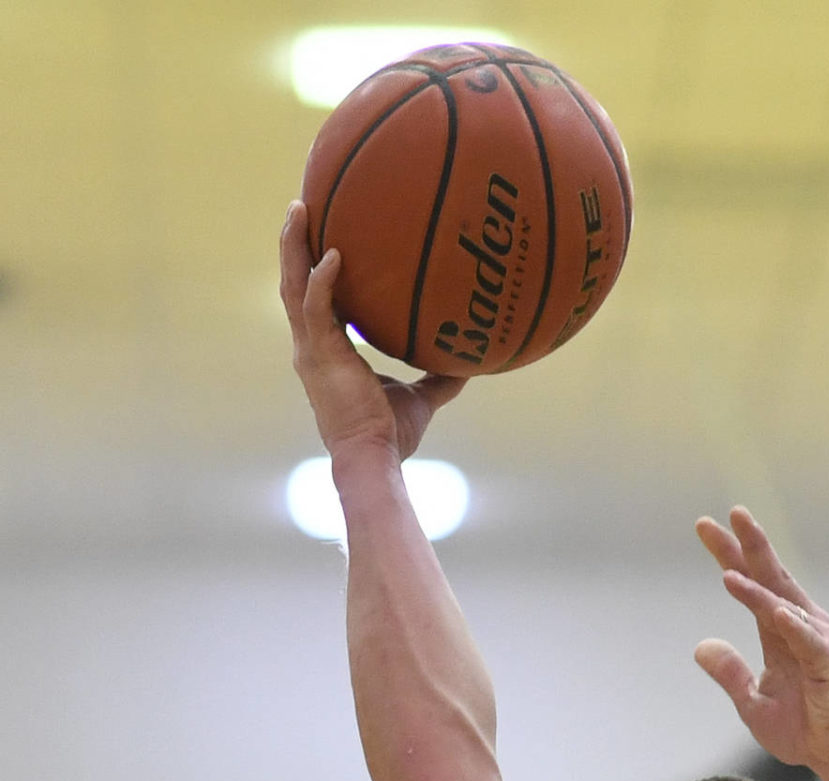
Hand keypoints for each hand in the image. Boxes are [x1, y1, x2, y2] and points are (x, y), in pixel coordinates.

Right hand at [280, 201, 464, 461]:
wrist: (373, 459)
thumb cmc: (391, 436)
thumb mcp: (421, 400)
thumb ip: (439, 378)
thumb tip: (468, 364)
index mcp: (327, 352)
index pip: (314, 301)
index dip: (313, 269)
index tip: (322, 238)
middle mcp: (311, 346)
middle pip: (293, 282)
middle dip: (294, 244)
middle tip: (301, 206)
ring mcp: (311, 349)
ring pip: (293, 285)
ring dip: (294, 246)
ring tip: (300, 208)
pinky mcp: (320, 356)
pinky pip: (316, 307)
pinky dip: (323, 280)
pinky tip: (336, 255)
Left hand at [694, 508, 828, 773]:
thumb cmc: (802, 729)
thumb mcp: (752, 703)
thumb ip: (730, 673)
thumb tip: (700, 646)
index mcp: (779, 632)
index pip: (752, 584)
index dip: (730, 554)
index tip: (705, 525)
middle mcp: (800, 627)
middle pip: (772, 578)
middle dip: (751, 545)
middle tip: (732, 513)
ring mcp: (817, 643)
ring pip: (784, 606)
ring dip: (760, 588)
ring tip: (730, 574)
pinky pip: (808, 641)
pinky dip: (793, 625)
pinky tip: (776, 611)